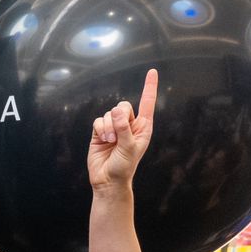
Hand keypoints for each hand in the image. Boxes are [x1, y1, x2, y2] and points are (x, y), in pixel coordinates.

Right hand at [88, 68, 156, 190]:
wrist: (107, 180)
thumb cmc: (124, 166)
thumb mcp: (129, 147)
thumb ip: (124, 128)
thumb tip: (116, 111)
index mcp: (143, 127)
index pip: (147, 102)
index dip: (149, 86)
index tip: (152, 71)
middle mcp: (129, 125)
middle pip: (123, 106)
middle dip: (119, 117)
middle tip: (117, 134)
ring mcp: (114, 128)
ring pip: (109, 114)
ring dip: (108, 128)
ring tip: (110, 142)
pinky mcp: (99, 132)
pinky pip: (98, 120)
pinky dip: (100, 129)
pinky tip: (103, 140)